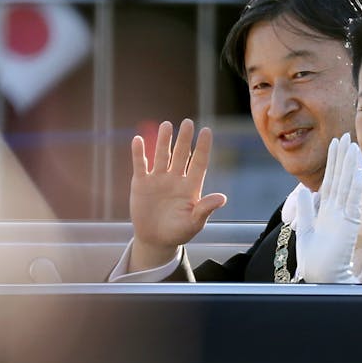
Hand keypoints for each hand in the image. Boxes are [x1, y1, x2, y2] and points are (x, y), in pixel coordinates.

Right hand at [129, 119, 226, 271]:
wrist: (156, 239)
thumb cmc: (179, 232)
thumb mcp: (194, 223)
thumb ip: (205, 209)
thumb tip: (222, 198)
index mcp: (191, 186)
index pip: (199, 162)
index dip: (202, 147)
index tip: (206, 131)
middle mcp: (176, 178)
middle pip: (181, 155)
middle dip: (184, 139)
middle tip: (188, 123)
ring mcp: (158, 179)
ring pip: (162, 155)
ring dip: (164, 141)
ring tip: (167, 125)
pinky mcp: (141, 184)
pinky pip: (140, 165)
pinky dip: (139, 153)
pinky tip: (139, 140)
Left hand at [296, 133, 361, 282]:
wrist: (321, 276)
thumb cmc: (314, 259)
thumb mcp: (305, 229)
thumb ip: (306, 209)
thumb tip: (303, 190)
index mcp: (327, 210)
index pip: (331, 181)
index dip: (333, 162)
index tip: (336, 144)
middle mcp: (338, 209)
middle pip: (340, 177)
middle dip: (342, 156)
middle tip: (346, 135)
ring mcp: (344, 214)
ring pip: (347, 184)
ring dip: (349, 164)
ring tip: (352, 145)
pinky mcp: (349, 221)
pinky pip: (351, 198)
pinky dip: (354, 183)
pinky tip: (356, 168)